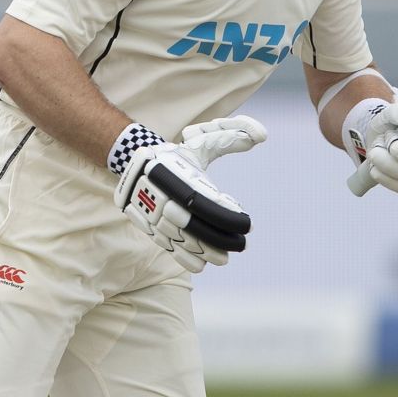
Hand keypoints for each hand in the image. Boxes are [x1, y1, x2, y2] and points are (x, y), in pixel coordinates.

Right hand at [113, 119, 262, 272]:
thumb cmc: (176, 157)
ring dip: (208, 252)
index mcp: (180, 177)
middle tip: (242, 242)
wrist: (135, 167)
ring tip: (226, 256)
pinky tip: (205, 262)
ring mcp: (157, 216)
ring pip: (185, 241)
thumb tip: (262, 135)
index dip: (229, 215)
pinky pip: (170, 249)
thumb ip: (230, 137)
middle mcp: (167, 198)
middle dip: (223, 239)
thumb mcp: (201, 143)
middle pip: (198, 226)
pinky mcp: (152, 229)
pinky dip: (188, 259)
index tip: (247, 220)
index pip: (208, 202)